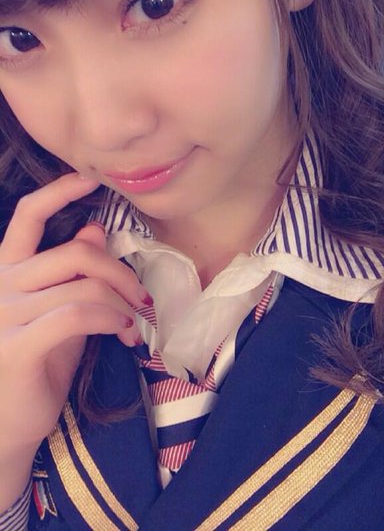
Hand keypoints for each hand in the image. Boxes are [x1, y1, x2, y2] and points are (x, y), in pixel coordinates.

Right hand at [0, 173, 147, 461]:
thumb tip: (93, 229)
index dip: (58, 192)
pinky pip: (77, 315)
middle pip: (75, 254)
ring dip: (122, 304)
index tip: (89, 180)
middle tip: (142, 299)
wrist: (5, 428)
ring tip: (134, 325)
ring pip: (83, 287)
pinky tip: (122, 335)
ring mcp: (4, 315)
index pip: (27, 217)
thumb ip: (71, 274)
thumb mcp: (57, 313)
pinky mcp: (17, 345)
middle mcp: (0, 286)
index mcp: (7, 272)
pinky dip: (110, 320)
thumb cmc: (35, 368)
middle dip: (120, 272)